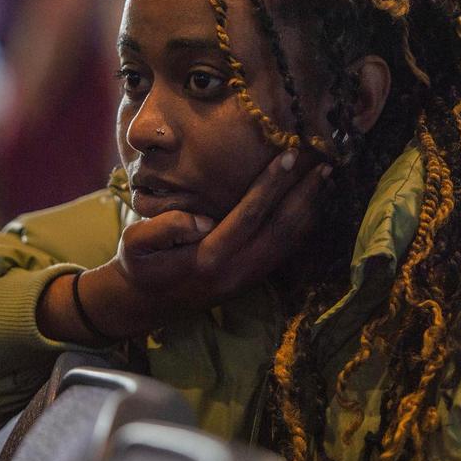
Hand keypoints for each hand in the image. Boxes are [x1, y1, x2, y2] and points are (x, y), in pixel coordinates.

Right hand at [116, 149, 330, 311]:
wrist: (144, 305)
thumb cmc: (140, 265)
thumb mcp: (135, 244)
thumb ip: (164, 228)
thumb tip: (202, 219)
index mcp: (208, 258)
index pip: (249, 215)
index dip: (272, 184)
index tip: (291, 155)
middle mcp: (235, 271)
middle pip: (281, 229)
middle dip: (304, 194)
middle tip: (324, 163)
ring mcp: (247, 279)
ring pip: (289, 243)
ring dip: (310, 209)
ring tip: (326, 178)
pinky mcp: (252, 280)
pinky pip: (286, 252)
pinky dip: (303, 226)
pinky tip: (312, 204)